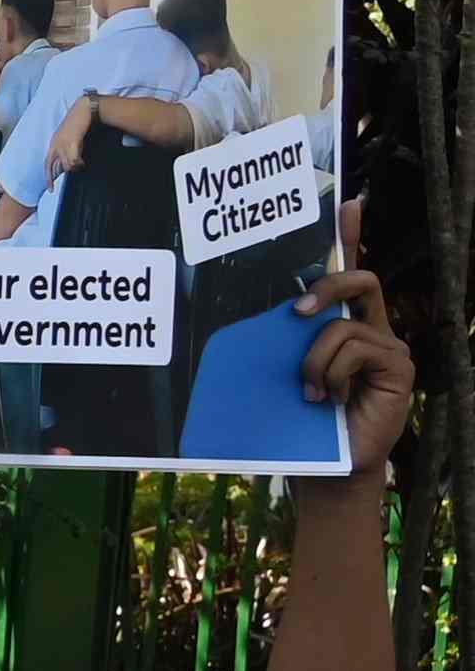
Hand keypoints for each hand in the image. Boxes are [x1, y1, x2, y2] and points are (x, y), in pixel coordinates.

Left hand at [50, 97, 98, 174]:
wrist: (85, 109)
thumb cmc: (79, 123)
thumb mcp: (69, 137)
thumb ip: (68, 149)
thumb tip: (70, 163)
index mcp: (54, 143)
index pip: (47, 164)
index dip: (48, 177)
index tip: (50, 189)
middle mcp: (56, 144)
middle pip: (54, 166)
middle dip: (58, 175)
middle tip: (62, 180)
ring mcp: (63, 142)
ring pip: (65, 164)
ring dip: (73, 166)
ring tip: (80, 164)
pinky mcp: (72, 140)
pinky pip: (72, 158)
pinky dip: (77, 162)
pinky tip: (82, 161)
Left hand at [303, 222, 419, 474]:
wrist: (326, 466)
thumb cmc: (301, 420)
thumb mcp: (286, 370)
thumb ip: (288, 339)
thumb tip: (272, 310)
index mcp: (343, 326)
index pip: (351, 273)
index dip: (352, 236)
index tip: (348, 203)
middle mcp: (371, 329)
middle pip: (360, 279)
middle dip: (328, 285)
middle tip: (297, 311)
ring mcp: (388, 347)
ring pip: (344, 325)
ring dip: (315, 359)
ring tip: (312, 392)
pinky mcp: (399, 366)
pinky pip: (357, 347)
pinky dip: (333, 372)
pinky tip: (332, 399)